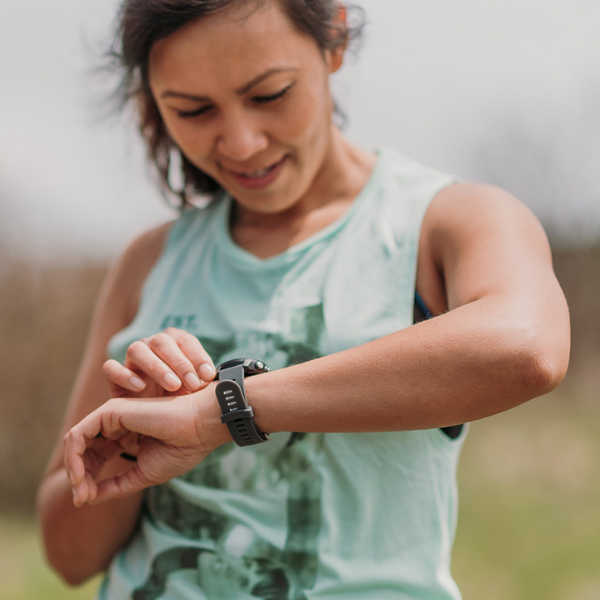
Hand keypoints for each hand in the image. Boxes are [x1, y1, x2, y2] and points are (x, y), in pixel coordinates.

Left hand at [63, 385, 228, 505]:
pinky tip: (81, 477)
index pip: (95, 455)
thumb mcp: (143, 475)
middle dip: (77, 475)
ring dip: (73, 468)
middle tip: (81, 497)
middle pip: (83, 449)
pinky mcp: (112, 411)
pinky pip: (78, 435)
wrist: (201, 429)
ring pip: (75, 441)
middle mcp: (118, 422)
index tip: (85, 500)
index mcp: (127, 435)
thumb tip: (85, 498)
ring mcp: (114, 414)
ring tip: (81, 490)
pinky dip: (74, 457)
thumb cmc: (182, 449)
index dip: (86, 479)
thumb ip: (116, 485)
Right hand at [103, 328, 215, 397]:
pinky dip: (124, 375)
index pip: (186, 340)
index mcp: (175, 343)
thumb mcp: (195, 390)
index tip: (208, 375)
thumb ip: (203, 382)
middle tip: (192, 383)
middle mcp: (152, 345)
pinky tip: (139, 387)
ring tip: (172, 386)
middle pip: (162, 341)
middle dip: (180, 362)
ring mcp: (132, 358)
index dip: (198, 356)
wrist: (154, 420)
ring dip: (156, 366)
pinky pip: (111, 367)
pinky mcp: (114, 375)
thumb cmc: (180, 398)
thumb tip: (216, 381)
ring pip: (137, 350)